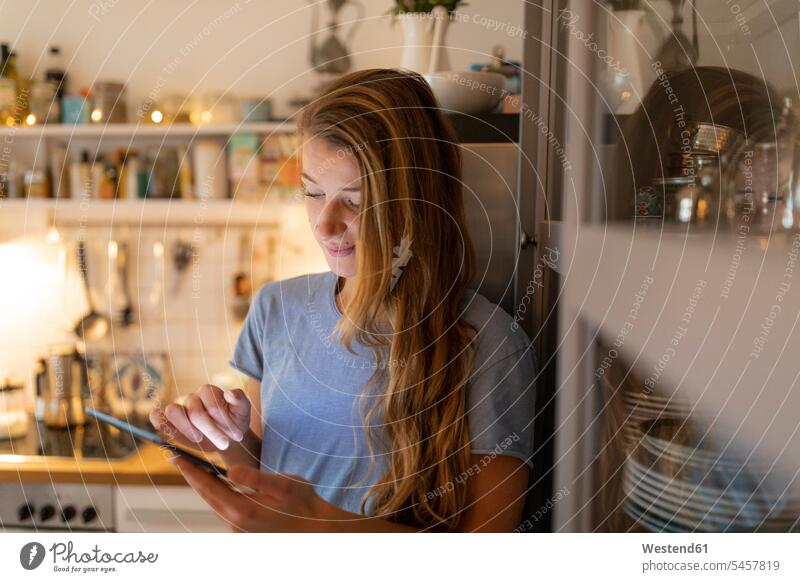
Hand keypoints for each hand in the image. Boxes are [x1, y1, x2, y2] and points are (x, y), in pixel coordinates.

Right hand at [150, 384, 250, 451]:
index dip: (223, 420)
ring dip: (186, 429)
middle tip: (225, 444)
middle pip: (194, 412)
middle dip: (211, 430)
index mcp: (208, 391)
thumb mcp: (243, 410)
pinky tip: (165, 428)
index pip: (211, 404)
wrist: (227, 437)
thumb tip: (229, 393)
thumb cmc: (235, 421)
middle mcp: (192, 398)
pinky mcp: (171, 423)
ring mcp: (180, 409)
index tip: (236, 435)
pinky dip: (158, 421)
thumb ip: (239, 399)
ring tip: (200, 439)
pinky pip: (158, 417)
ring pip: (172, 411)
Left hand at [169, 456, 335, 531]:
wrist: (316, 528)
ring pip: (214, 503)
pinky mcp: (243, 530)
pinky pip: (224, 508)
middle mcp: (235, 523)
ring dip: (204, 485)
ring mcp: (238, 529)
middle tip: (177, 459)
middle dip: (192, 476)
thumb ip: (254, 478)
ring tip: (194, 467)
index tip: (175, 457)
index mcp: (242, 510)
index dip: (191, 470)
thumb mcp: (282, 484)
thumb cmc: (302, 503)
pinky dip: (216, 494)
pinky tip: (217, 483)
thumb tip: (229, 470)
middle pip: (206, 496)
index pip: (208, 487)